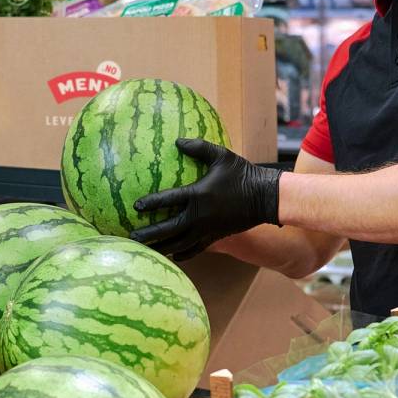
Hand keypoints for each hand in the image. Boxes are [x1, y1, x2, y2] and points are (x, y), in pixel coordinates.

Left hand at [130, 138, 281, 260]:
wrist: (265, 198)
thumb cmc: (242, 174)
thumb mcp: (220, 156)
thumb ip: (198, 147)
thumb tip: (177, 141)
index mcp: (197, 195)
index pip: (167, 200)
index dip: (150, 203)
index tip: (136, 206)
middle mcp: (199, 216)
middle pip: (168, 229)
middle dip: (149, 234)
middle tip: (132, 237)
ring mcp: (207, 229)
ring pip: (179, 243)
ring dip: (162, 247)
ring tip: (146, 251)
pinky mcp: (215, 237)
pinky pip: (196, 249)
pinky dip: (183, 254)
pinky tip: (174, 256)